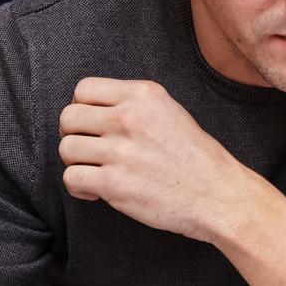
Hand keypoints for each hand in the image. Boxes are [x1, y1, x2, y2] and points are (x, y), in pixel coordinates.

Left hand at [58, 77, 246, 242]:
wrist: (218, 195)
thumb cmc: (198, 159)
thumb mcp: (171, 112)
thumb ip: (135, 105)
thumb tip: (96, 111)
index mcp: (143, 95)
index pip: (84, 89)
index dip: (82, 108)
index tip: (90, 124)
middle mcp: (128, 118)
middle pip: (68, 117)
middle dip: (74, 135)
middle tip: (90, 150)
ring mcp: (119, 151)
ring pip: (66, 148)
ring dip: (76, 163)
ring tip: (95, 171)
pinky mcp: (113, 184)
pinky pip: (71, 178)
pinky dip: (78, 188)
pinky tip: (96, 191)